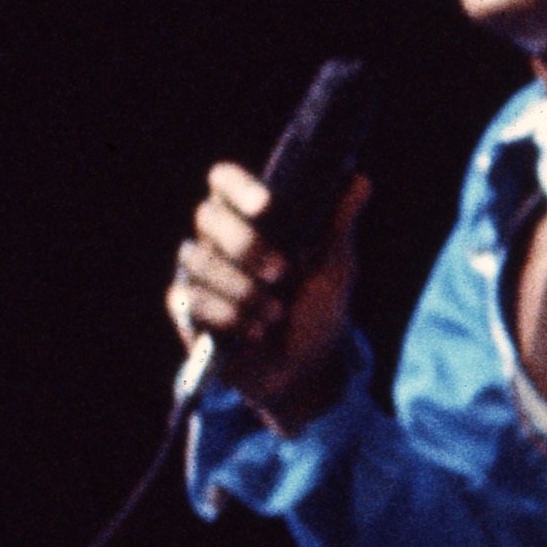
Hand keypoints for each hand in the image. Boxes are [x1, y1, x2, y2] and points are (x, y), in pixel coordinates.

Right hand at [169, 164, 370, 421]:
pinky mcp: (188, 309)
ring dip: (244, 290)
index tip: (267, 207)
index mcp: (249, 217)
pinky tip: (255, 331)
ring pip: (200, 262)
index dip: (239, 187)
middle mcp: (217, 238)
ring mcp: (199, 272)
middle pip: (208, 218)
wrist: (306, 366)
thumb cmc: (317, 307)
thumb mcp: (334, 267)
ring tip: (276, 313)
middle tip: (282, 272)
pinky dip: (229, 317)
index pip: (224, 181)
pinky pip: (193, 301)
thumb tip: (358, 180)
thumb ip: (339, 224)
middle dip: (246, 245)